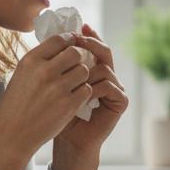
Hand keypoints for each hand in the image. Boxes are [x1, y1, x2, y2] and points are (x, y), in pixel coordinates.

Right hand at [0, 30, 116, 169]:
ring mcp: (58, 88)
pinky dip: (84, 93)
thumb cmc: (15, 105)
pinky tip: (76, 98)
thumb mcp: (21, 75)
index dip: (70, 40)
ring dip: (83, 76)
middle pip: (76, 53)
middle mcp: (44, 71)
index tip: (75, 43)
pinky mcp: (68, 104)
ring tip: (75, 84)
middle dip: (79, 58)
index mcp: (30, 60)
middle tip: (77, 66)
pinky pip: (87, 89)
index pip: (59, 39)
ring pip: (84, 71)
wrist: (12, 135)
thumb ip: (40, 61)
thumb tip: (61, 45)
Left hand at [50, 25, 128, 169]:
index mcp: (91, 69)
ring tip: (73, 79)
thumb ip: (56, 64)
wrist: (67, 141)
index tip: (76, 28)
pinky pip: (110, 86)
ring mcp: (115, 89)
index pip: (92, 46)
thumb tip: (49, 36)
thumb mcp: (52, 84)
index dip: (87, 35)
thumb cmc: (56, 114)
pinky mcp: (120, 102)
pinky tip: (83, 94)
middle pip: (104, 51)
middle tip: (79, 39)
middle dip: (91, 44)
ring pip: (105, 68)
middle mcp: (106, 76)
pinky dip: (96, 88)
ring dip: (88, 72)